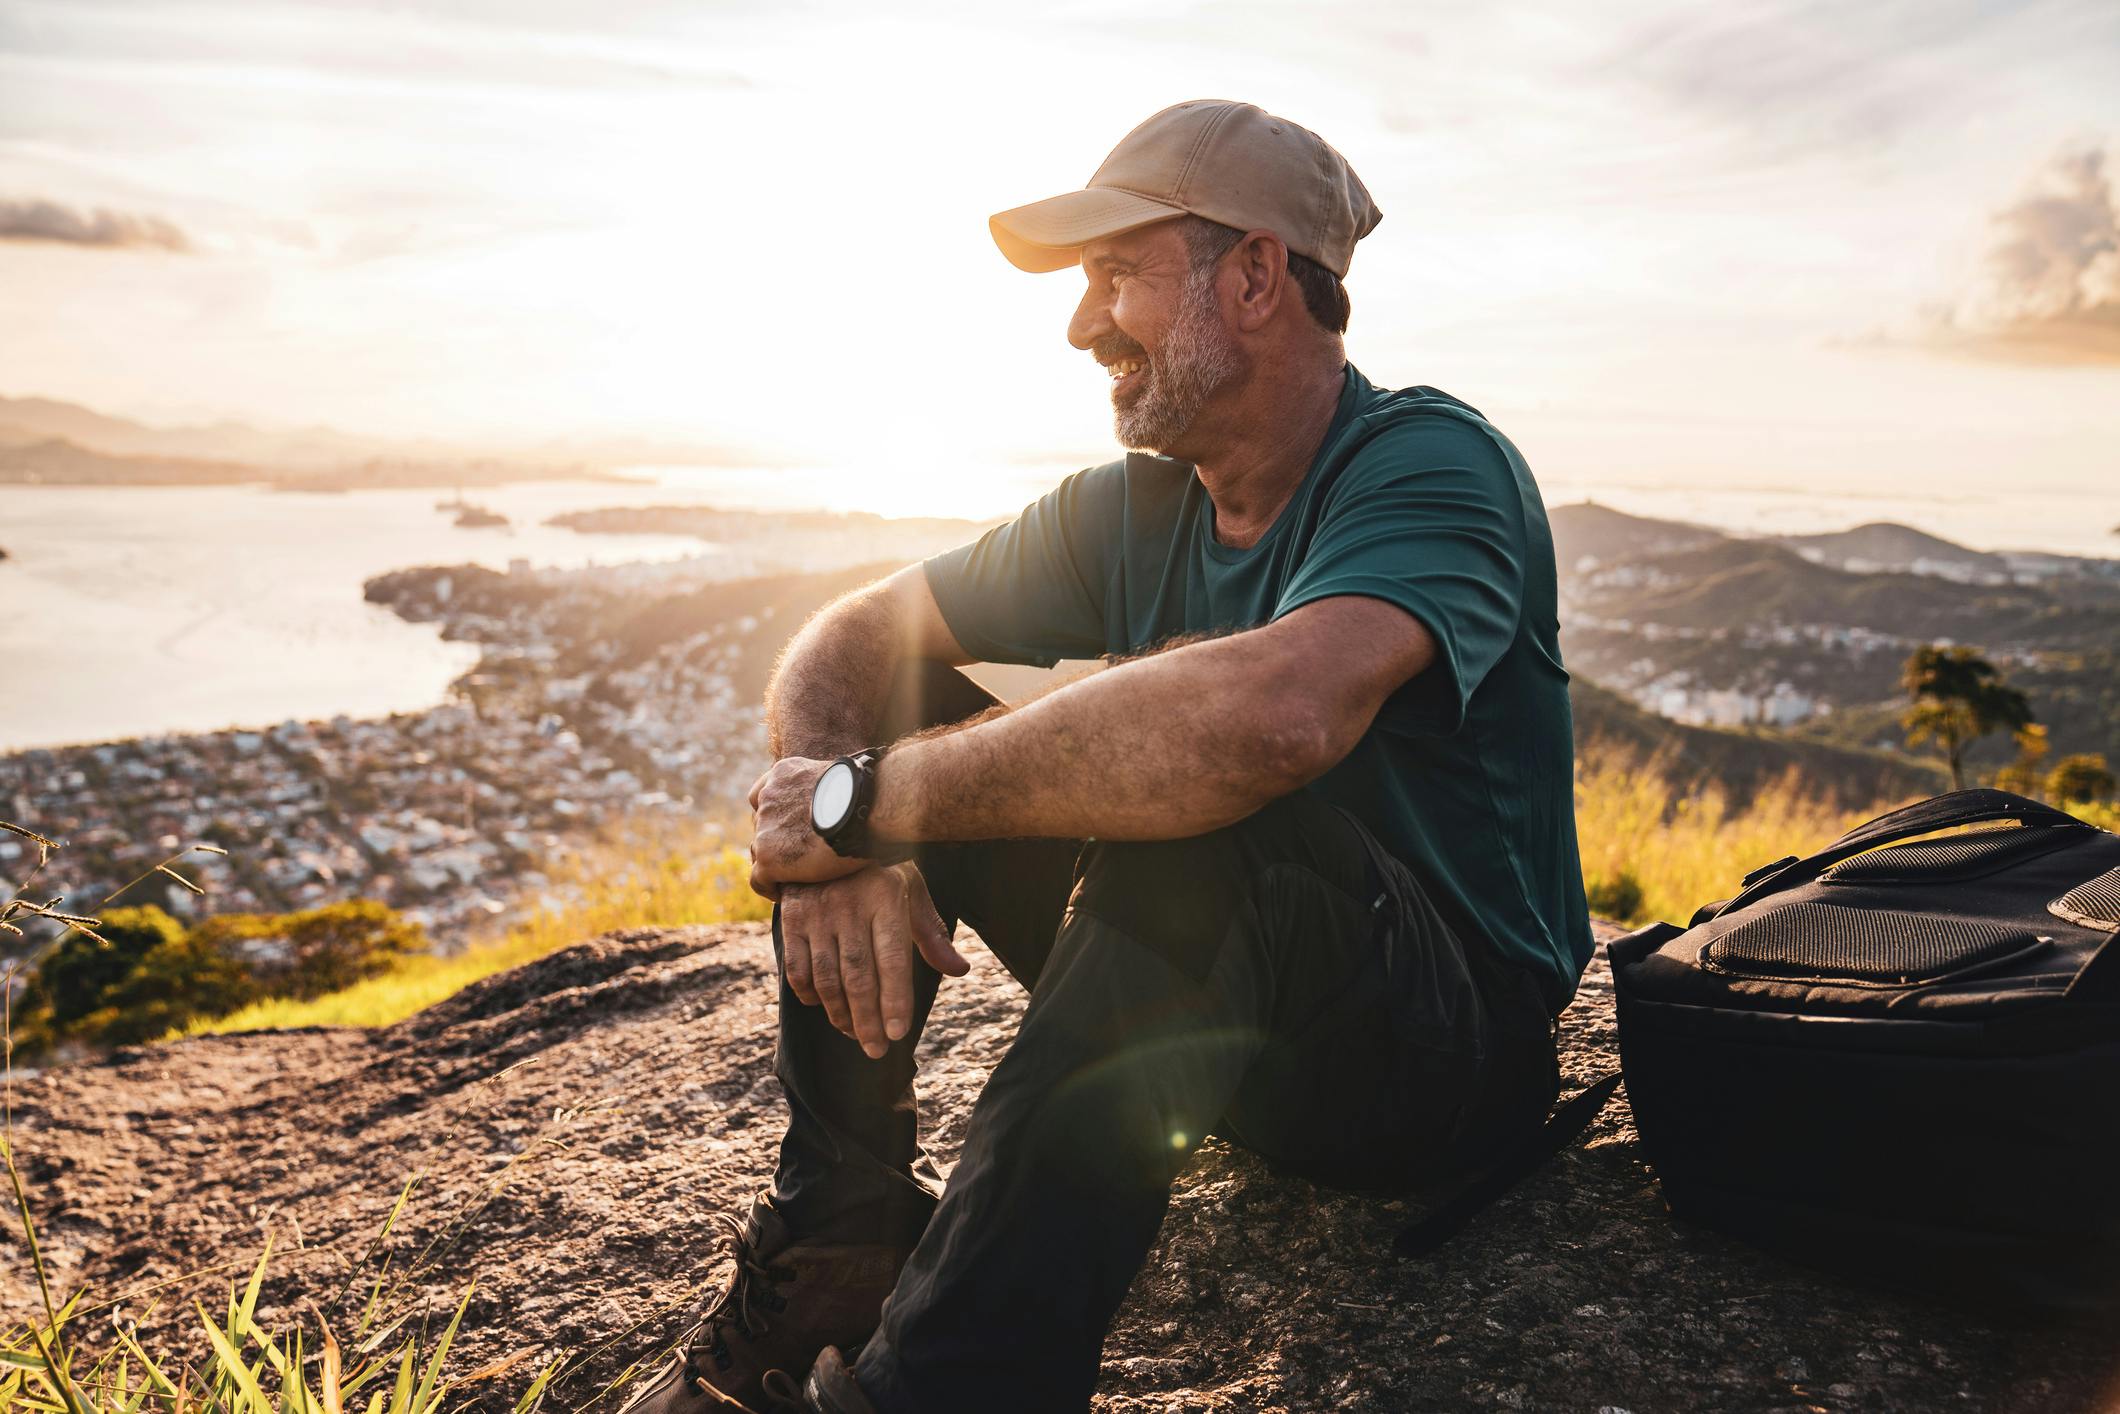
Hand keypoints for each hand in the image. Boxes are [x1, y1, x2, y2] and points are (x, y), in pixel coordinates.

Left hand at [748, 755, 865, 897]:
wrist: (864, 807)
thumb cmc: (868, 796)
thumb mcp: (840, 781)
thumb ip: (830, 791)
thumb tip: (848, 805)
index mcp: (783, 774)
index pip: (763, 795)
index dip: (775, 814)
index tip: (790, 829)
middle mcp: (769, 797)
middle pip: (762, 824)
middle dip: (777, 839)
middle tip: (798, 856)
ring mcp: (765, 827)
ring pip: (759, 851)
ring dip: (774, 862)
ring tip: (793, 877)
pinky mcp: (768, 857)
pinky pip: (759, 879)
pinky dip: (769, 887)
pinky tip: (785, 894)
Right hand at [781, 863, 968, 1057]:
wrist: (826, 836)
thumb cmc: (878, 873)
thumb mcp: (910, 891)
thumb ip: (931, 933)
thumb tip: (960, 970)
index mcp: (886, 897)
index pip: (893, 959)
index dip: (895, 999)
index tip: (898, 1033)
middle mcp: (850, 905)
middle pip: (858, 977)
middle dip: (867, 1020)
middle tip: (876, 1050)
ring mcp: (818, 912)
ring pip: (827, 979)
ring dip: (840, 1014)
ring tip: (855, 1034)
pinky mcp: (792, 918)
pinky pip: (797, 970)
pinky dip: (811, 996)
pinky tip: (825, 1007)